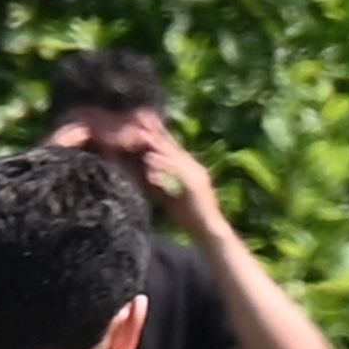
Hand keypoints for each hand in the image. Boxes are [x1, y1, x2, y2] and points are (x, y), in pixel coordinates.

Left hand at [115, 114, 230, 244]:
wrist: (209, 232)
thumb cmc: (189, 217)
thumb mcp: (167, 196)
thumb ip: (155, 183)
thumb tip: (140, 173)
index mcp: (187, 168)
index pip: (169, 146)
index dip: (156, 131)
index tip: (141, 119)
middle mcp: (192, 167)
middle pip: (171, 145)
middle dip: (155, 131)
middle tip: (139, 116)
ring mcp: (195, 175)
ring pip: (173, 156)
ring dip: (156, 145)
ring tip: (141, 135)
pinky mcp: (195, 186)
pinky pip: (177, 173)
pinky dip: (163, 166)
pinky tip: (150, 161)